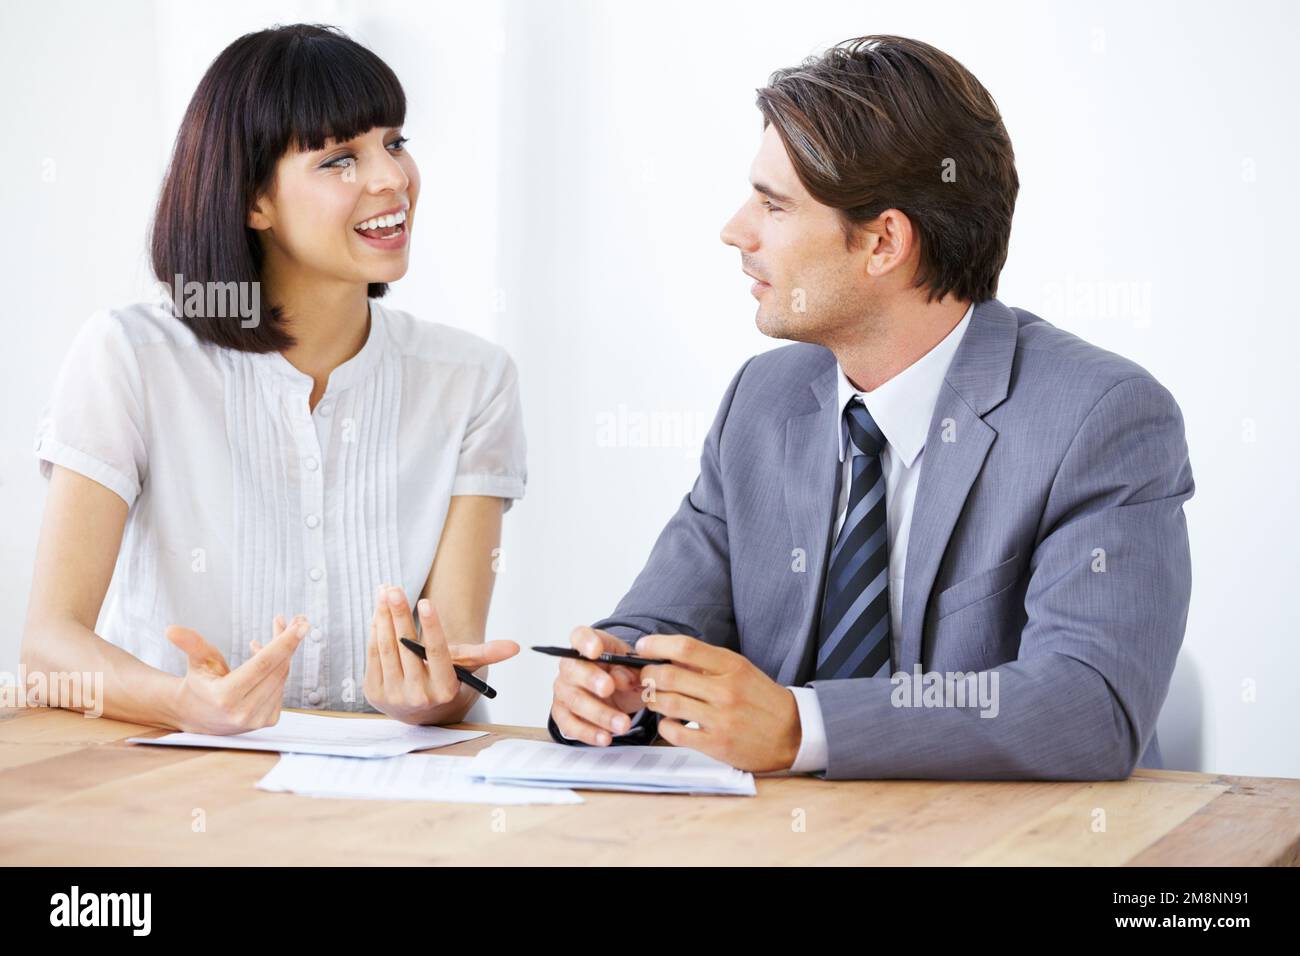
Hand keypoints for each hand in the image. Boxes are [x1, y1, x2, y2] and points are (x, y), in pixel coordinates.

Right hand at [166, 614, 307, 734]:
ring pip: (282, 676)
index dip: (284, 642)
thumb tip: (171, 629)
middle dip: (289, 641)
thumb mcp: (196, 662)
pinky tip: (268, 653)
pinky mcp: (268, 720)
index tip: (302, 625)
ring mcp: (258, 719)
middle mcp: (244, 712)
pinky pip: (281, 686)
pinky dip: (279, 667)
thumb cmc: (199, 684)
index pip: (263, 664)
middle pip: (277, 668)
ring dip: (285, 651)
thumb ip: (189, 644)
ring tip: (279, 627)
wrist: (198, 715)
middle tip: (298, 619)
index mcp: (225, 697)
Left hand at [364, 584, 518, 724]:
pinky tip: (378, 612)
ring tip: (385, 592)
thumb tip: (516, 646)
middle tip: (395, 589)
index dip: (431, 627)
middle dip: (399, 614)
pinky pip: (374, 655)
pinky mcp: (374, 692)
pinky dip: (375, 631)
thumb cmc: (448, 681)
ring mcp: (393, 696)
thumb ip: (488, 654)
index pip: (437, 653)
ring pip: (387, 649)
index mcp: (444, 689)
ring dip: (383, 617)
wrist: (422, 714)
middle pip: (406, 648)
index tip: (426, 602)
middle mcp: (418, 696)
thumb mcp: (468, 669)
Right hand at [549, 626, 646, 744]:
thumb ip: (632, 670)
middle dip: (591, 679)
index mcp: (588, 645)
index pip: (580, 636)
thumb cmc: (623, 672)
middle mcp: (570, 665)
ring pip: (575, 701)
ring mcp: (564, 690)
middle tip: (608, 688)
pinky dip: (589, 733)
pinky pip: (571, 725)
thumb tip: (625, 679)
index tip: (597, 649)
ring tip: (623, 724)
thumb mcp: (634, 666)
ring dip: (599, 714)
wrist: (617, 692)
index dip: (585, 642)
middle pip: (573, 669)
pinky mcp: (563, 714)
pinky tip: (606, 738)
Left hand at [634, 634, 801, 771]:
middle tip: (644, 677)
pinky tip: (669, 722)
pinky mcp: (716, 744)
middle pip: (669, 675)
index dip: (657, 645)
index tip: (642, 647)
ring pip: (667, 703)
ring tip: (654, 698)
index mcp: (731, 666)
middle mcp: (725, 690)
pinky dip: (664, 725)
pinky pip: (675, 733)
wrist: (792, 732)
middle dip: (647, 675)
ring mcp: (720, 718)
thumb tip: (666, 654)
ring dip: (652, 700)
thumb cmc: (761, 698)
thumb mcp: (740, 670)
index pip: (685, 647)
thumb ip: (706, 663)